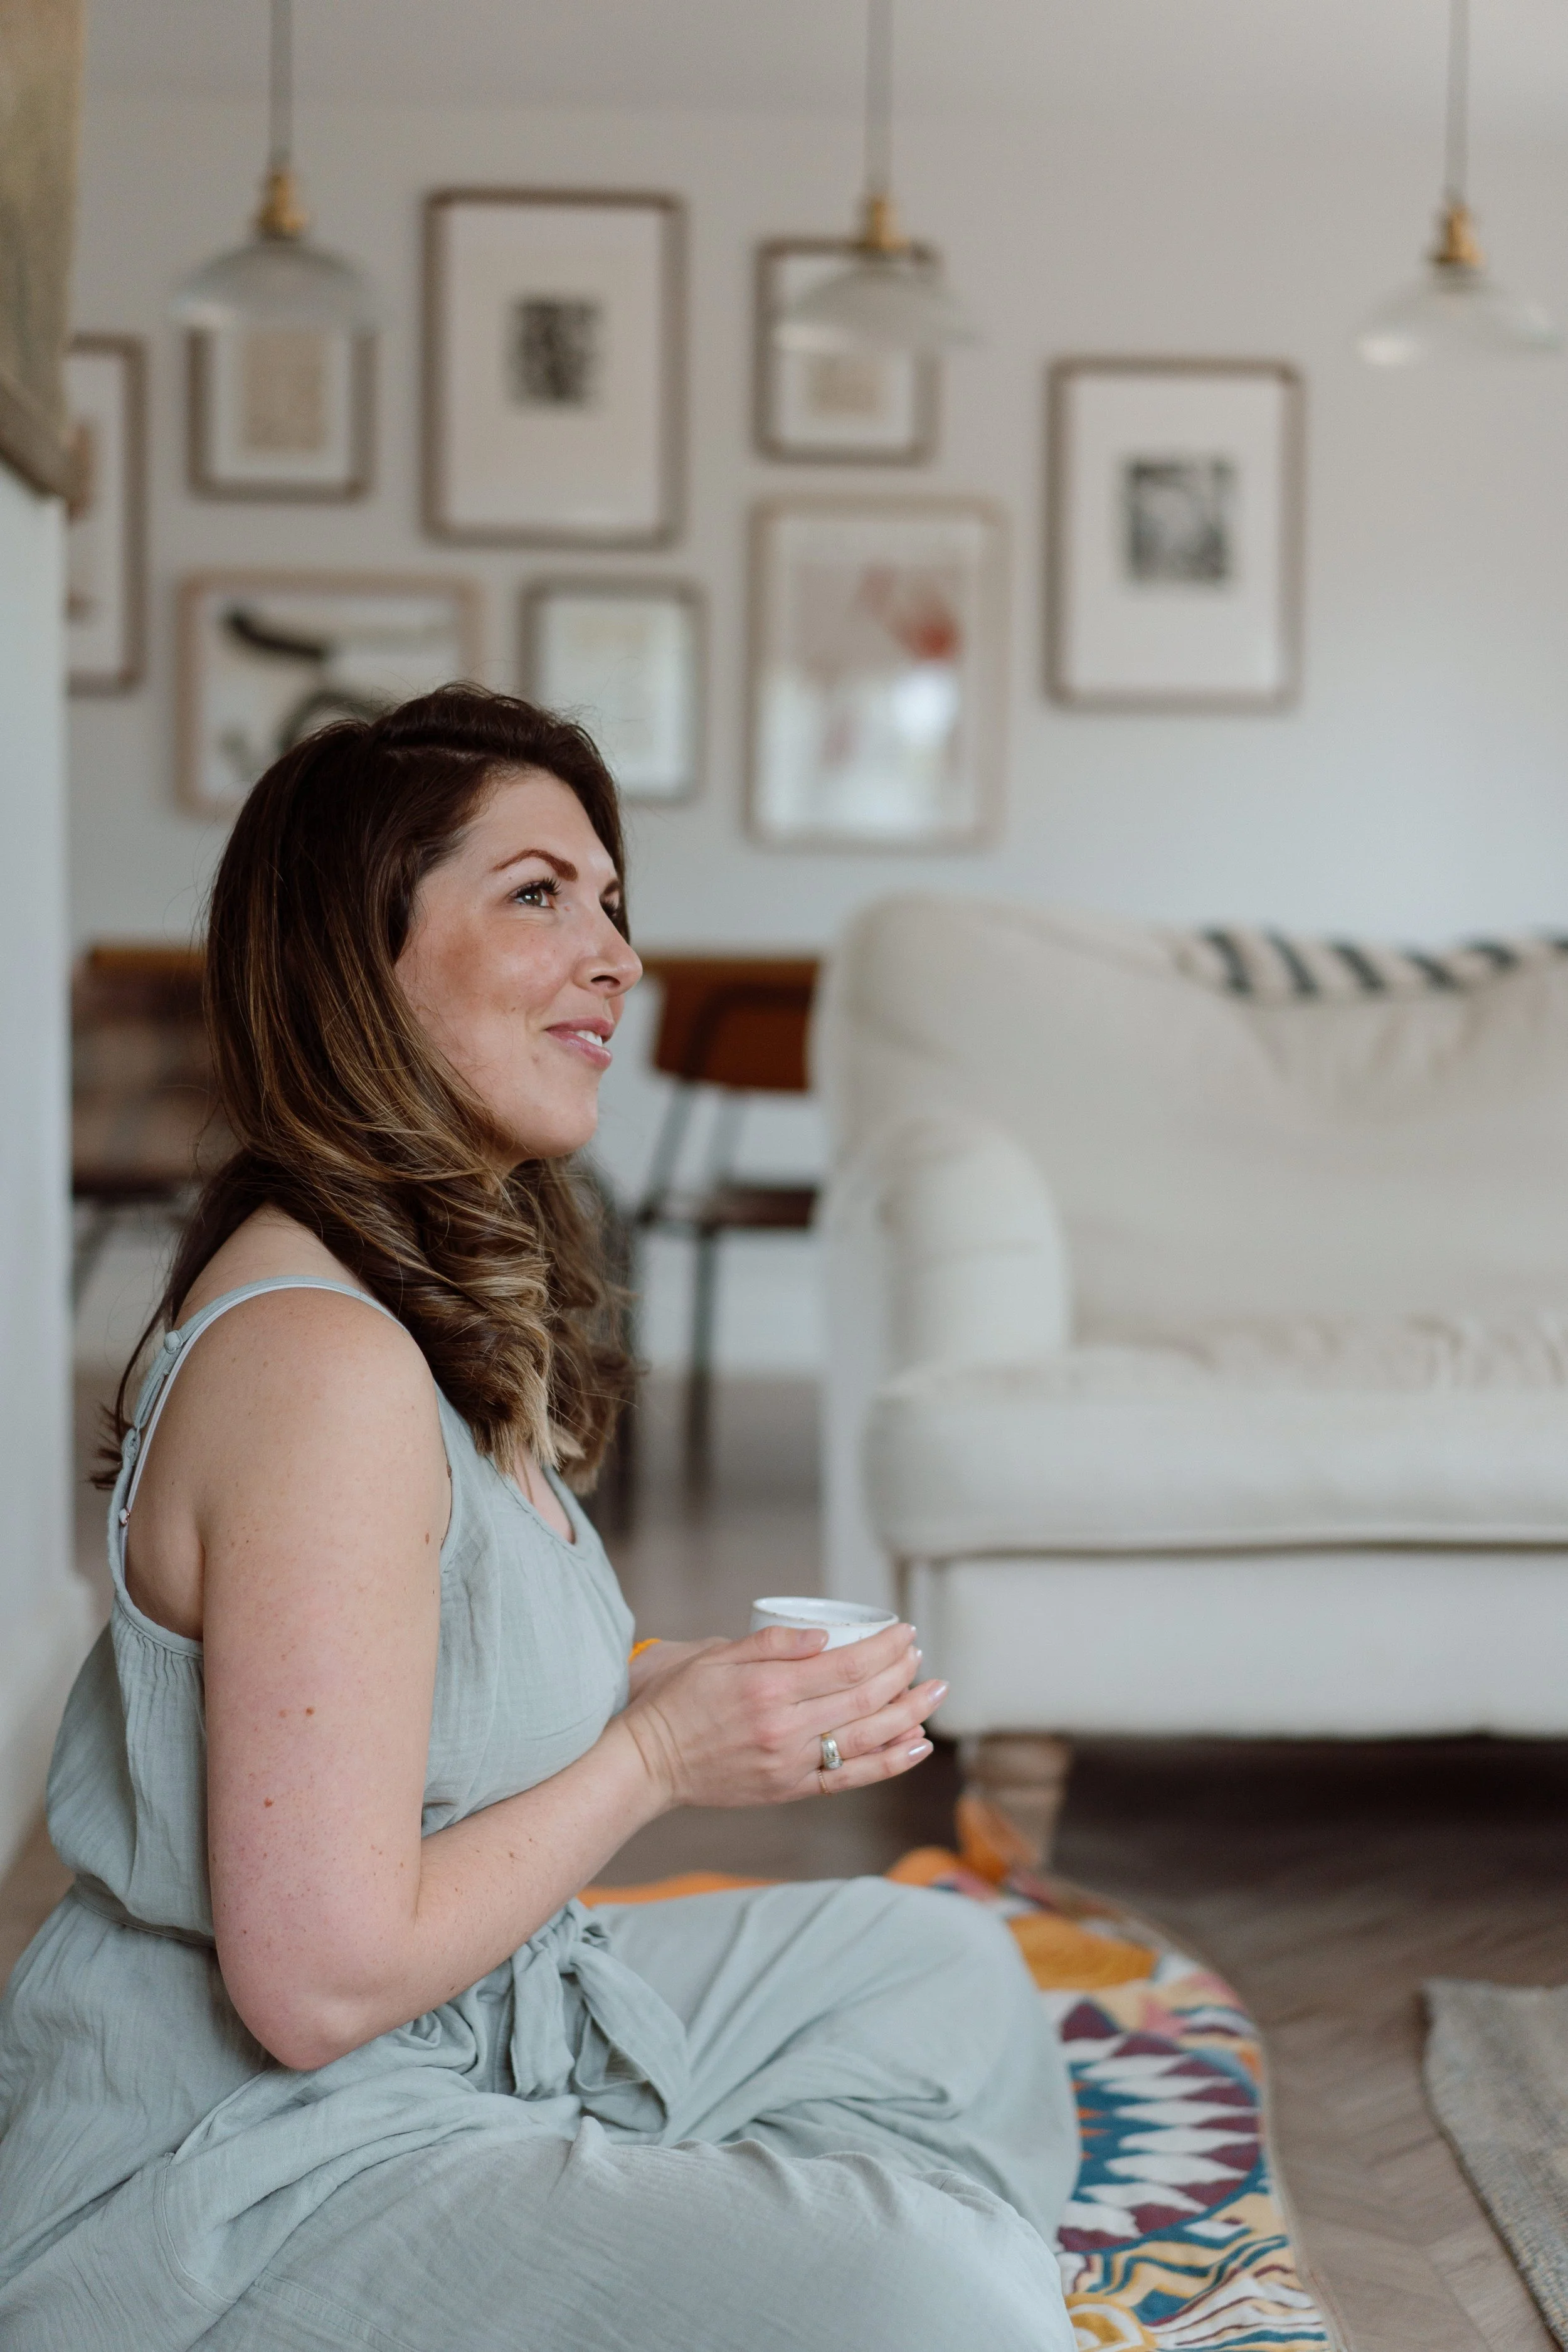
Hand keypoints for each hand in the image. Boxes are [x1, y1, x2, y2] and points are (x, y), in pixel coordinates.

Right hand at [619, 1621, 945, 1812]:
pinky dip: (888, 1763)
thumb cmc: (679, 1702)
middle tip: (922, 1657)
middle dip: (902, 1674)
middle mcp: (785, 1729)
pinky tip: (914, 1746)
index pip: (846, 1665)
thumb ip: (771, 1645)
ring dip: (908, 1715)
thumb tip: (826, 1635)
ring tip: (935, 1694)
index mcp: (769, 1689)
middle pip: (864, 1699)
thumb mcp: (715, 1657)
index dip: (884, 1648)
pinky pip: (849, 1778)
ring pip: (866, 1739)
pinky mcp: (790, 1790)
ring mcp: (790, 1764)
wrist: (650, 1763)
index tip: (905, 1633)